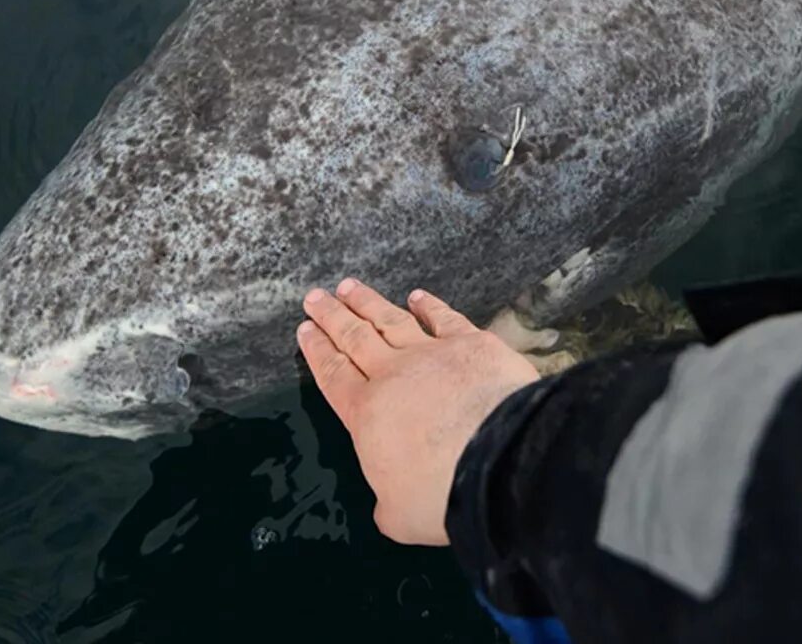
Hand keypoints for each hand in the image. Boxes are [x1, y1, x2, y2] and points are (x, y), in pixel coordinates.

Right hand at [296, 278, 539, 545]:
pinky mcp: (474, 343)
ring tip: (350, 287)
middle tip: (315, 296)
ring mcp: (433, 354)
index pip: (333, 375)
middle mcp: (393, 375)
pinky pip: (444, 318)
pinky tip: (418, 295)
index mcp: (365, 414)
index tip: (304, 329)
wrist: (498, 459)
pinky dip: (429, 305)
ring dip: (369, 303)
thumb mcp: (397, 515)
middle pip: (354, 339)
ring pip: (391, 321)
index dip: (317, 352)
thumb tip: (388, 502)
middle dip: (332, 317)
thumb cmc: (439, 494)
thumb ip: (387, 504)